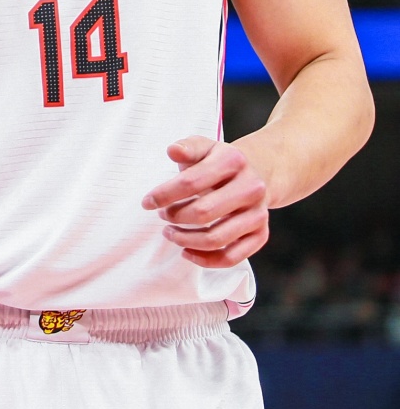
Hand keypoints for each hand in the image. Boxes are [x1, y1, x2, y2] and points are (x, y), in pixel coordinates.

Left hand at [142, 136, 268, 267]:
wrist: (257, 173)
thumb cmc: (220, 162)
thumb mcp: (204, 147)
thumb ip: (188, 147)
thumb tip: (172, 150)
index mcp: (233, 161)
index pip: (191, 182)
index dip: (164, 195)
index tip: (147, 202)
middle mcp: (251, 187)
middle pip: (203, 212)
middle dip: (175, 217)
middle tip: (162, 216)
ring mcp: (258, 213)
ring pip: (216, 239)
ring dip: (185, 240)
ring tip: (170, 233)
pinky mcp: (261, 234)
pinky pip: (232, 257)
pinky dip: (206, 260)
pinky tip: (187, 252)